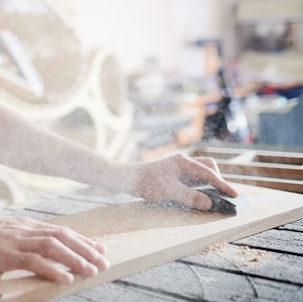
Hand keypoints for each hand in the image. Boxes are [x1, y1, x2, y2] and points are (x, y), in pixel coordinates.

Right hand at [0, 214, 108, 283]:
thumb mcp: (0, 231)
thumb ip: (19, 237)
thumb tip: (34, 247)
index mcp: (23, 225)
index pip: (59, 230)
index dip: (81, 239)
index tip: (98, 248)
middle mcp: (23, 230)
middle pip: (62, 236)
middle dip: (86, 248)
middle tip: (104, 260)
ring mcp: (15, 241)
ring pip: (53, 247)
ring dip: (75, 258)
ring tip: (92, 270)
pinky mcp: (5, 255)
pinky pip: (33, 261)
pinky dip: (52, 269)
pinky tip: (66, 278)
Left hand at [123, 153, 238, 209]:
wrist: (129, 179)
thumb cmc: (148, 184)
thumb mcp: (170, 192)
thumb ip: (191, 197)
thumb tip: (209, 203)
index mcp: (184, 163)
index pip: (209, 174)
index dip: (223, 185)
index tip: (235, 195)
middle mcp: (183, 162)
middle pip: (208, 166)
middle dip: (217, 180)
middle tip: (222, 195)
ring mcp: (178, 166)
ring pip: (200, 172)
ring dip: (208, 183)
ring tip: (211, 197)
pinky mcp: (173, 173)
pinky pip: (192, 177)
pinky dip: (198, 185)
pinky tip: (196, 195)